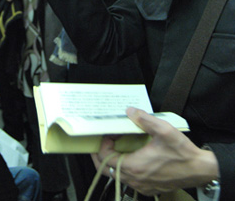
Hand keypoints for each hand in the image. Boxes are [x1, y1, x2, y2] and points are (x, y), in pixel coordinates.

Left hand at [92, 108, 218, 195]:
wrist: (199, 170)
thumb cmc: (182, 153)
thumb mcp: (163, 130)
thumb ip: (144, 119)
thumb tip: (130, 111)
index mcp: (135, 166)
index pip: (105, 159)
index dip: (102, 145)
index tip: (107, 135)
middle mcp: (136, 179)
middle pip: (107, 170)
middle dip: (102, 155)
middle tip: (104, 142)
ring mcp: (142, 186)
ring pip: (118, 176)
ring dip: (114, 162)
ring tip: (117, 147)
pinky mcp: (149, 188)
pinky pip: (129, 180)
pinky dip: (125, 169)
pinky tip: (132, 156)